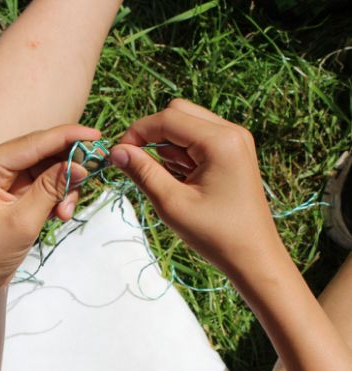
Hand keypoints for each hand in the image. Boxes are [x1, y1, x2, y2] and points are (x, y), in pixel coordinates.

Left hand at [0, 125, 99, 304]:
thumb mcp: (24, 220)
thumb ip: (52, 188)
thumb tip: (82, 165)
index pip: (34, 142)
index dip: (68, 137)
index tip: (98, 137)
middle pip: (41, 152)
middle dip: (67, 167)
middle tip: (93, 176)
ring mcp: (0, 176)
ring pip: (45, 169)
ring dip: (62, 187)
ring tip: (65, 213)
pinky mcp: (10, 190)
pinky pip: (41, 183)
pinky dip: (54, 196)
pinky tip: (59, 213)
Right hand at [111, 99, 281, 276]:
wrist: (253, 257)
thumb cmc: (214, 234)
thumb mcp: (172, 204)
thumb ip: (142, 172)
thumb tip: (116, 151)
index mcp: (220, 141)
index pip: (168, 119)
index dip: (137, 132)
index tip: (118, 154)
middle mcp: (231, 132)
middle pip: (178, 113)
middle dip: (153, 135)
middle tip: (139, 165)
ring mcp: (235, 142)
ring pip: (188, 126)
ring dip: (167, 147)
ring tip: (167, 182)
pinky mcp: (233, 154)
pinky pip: (199, 140)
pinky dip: (181, 155)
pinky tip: (180, 182)